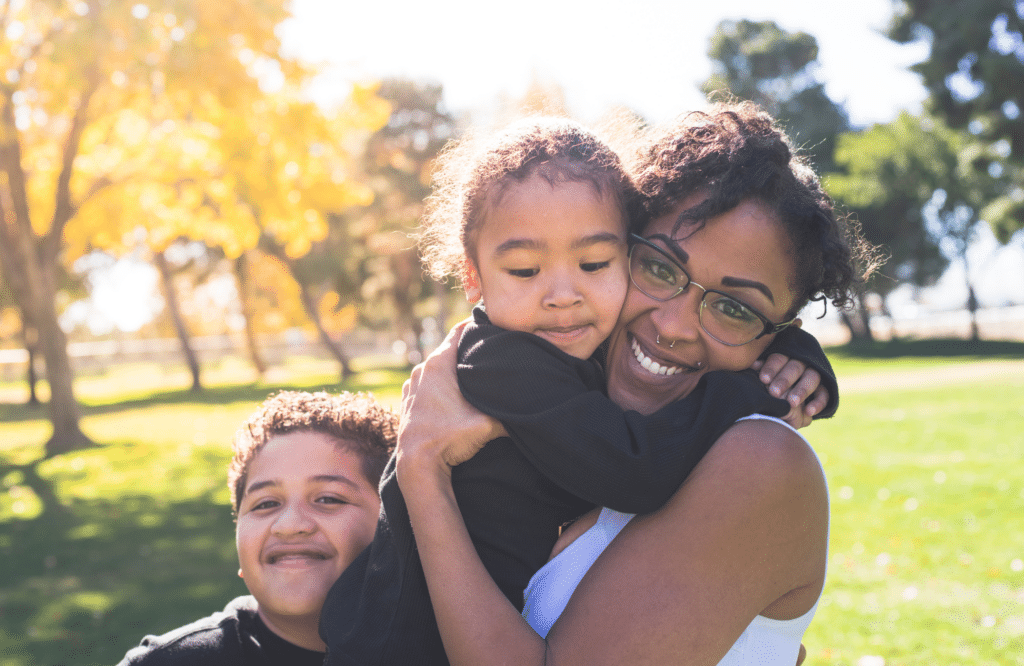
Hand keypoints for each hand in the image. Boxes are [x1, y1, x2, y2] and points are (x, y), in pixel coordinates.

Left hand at [397, 320, 506, 481]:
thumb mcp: (487, 424)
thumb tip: (532, 406)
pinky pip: (427, 383)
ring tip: (473, 373)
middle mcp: (422, 370)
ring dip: (453, 368)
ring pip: (437, 367)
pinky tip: (454, 394)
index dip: (476, 325)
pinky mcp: (408, 400)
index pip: (460, 331)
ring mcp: (412, 385)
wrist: (418, 465)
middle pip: (449, 349)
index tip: (491, 325)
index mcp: (439, 365)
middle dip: (468, 350)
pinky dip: (440, 383)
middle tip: (489, 352)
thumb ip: (509, 411)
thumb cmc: (449, 439)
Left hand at [751, 353, 828, 429]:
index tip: (763, 379)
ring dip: (801, 390)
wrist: (785, 398)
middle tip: (774, 392)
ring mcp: (815, 374)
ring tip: (791, 403)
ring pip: (812, 378)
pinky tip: (809, 412)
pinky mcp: (825, 388)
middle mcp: (801, 361)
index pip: (779, 358)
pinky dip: (818, 403)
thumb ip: (760, 371)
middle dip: (784, 379)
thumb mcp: (764, 376)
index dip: (772, 368)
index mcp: (784, 355)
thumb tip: (753, 366)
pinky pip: (824, 394)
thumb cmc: (768, 383)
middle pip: (795, 367)